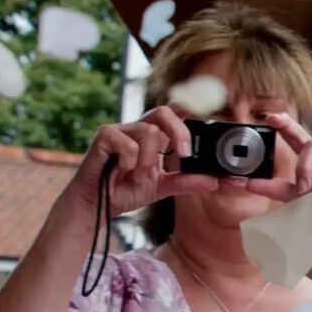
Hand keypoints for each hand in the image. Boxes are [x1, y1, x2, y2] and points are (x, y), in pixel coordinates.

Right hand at [73, 115, 306, 215]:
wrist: (96, 205)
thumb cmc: (124, 190)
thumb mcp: (162, 187)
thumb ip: (186, 182)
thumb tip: (215, 180)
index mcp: (155, 135)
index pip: (175, 111)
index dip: (191, 106)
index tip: (210, 112)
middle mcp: (139, 127)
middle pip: (165, 110)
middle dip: (179, 132)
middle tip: (184, 155)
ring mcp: (121, 130)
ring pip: (148, 130)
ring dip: (150, 159)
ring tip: (141, 176)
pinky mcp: (104, 136)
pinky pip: (126, 142)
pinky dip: (130, 160)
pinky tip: (123, 171)